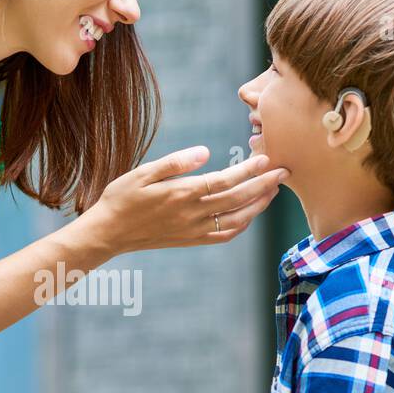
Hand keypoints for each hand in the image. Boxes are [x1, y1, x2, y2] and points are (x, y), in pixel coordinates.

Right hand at [85, 147, 288, 256]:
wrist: (108, 233)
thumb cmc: (122, 197)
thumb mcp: (142, 172)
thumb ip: (176, 162)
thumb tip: (205, 152)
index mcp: (181, 194)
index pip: (224, 181)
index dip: (248, 170)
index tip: (266, 159)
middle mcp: (191, 214)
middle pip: (237, 200)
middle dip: (264, 185)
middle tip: (284, 172)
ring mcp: (193, 230)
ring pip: (236, 219)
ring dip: (258, 205)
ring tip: (273, 190)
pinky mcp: (191, 240)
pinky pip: (224, 235)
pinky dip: (242, 225)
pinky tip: (250, 214)